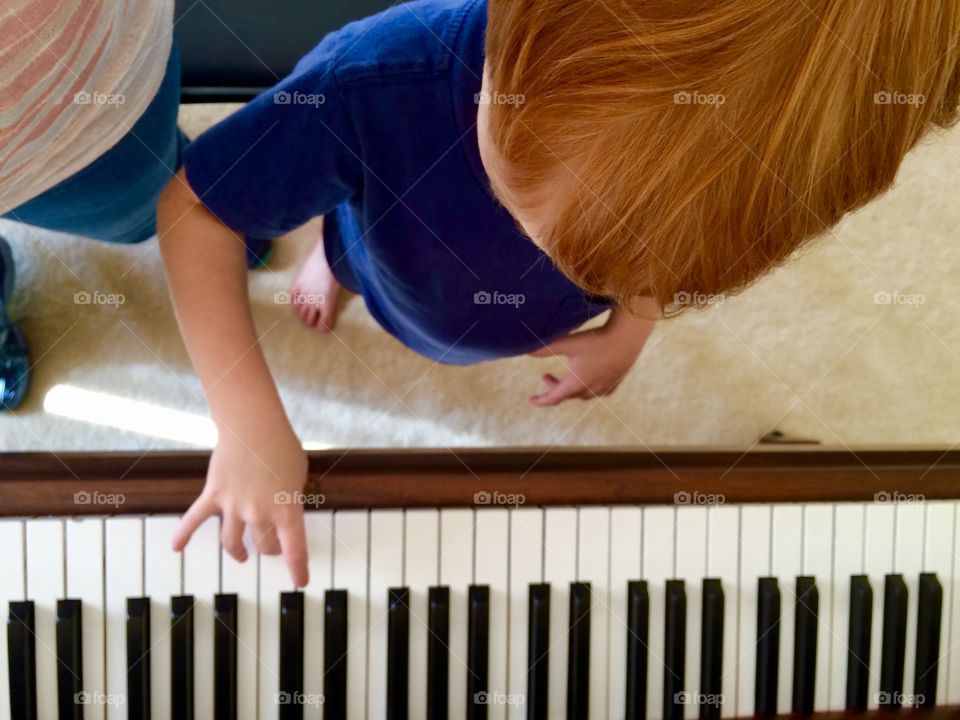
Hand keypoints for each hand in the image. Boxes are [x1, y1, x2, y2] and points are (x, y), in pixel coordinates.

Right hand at [172, 426, 309, 586]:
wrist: (254, 426)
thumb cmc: (282, 445)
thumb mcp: (299, 474)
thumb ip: (292, 495)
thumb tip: (284, 506)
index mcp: (286, 509)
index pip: (295, 548)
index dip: (298, 568)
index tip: (300, 581)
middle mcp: (259, 513)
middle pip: (263, 545)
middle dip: (269, 549)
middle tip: (273, 548)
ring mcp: (233, 507)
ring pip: (232, 542)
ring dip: (238, 552)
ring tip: (243, 556)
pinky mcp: (213, 495)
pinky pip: (195, 520)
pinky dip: (184, 535)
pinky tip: (176, 549)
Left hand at [528, 305, 655, 405]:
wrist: (627, 337)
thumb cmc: (596, 339)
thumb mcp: (567, 343)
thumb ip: (544, 348)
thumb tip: (524, 349)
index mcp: (575, 383)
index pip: (553, 398)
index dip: (541, 400)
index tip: (531, 400)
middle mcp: (590, 389)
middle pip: (567, 395)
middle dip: (554, 388)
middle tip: (545, 376)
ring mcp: (604, 387)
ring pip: (583, 395)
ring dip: (571, 389)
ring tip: (567, 378)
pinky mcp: (616, 382)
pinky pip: (600, 392)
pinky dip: (590, 389)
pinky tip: (590, 381)